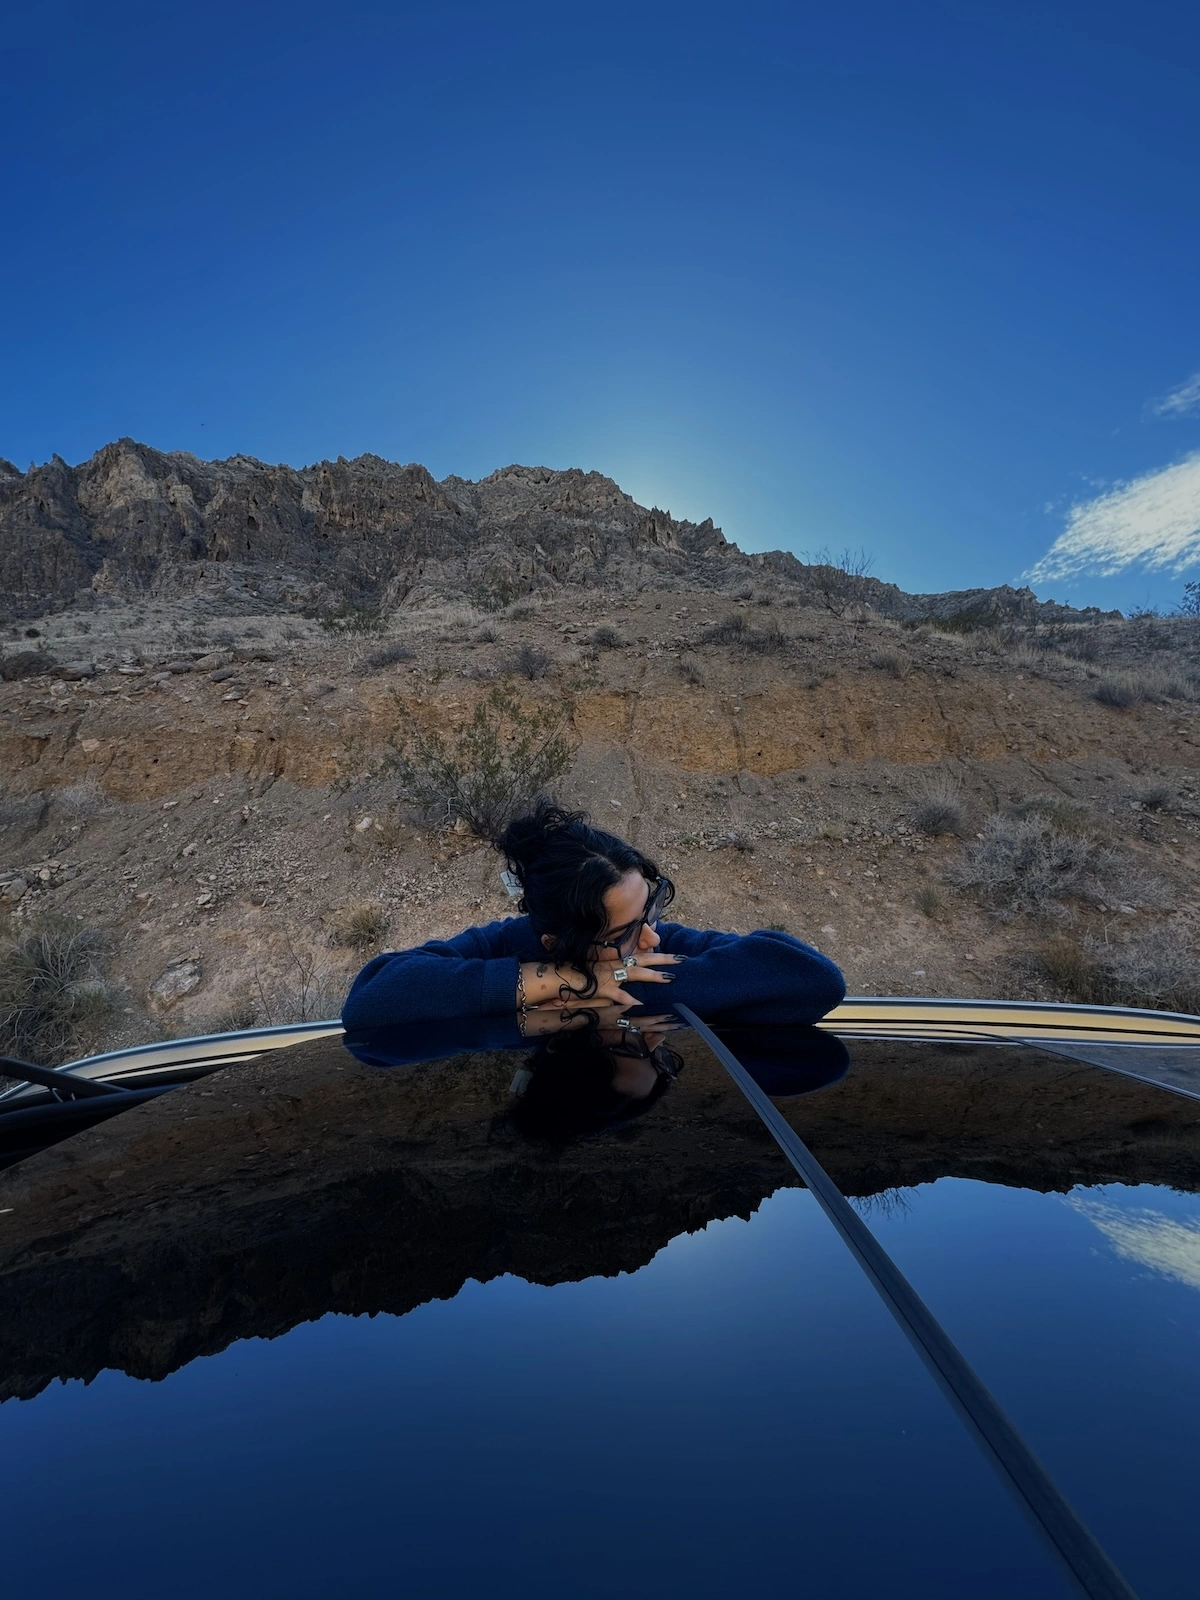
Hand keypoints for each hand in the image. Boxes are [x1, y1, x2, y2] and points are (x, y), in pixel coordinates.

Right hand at [557, 950, 681, 1011]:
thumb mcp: (604, 971)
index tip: (677, 956)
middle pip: (643, 960)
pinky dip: (627, 998)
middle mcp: (616, 966)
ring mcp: (610, 977)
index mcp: (617, 962)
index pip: (642, 956)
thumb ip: (620, 974)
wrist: (565, 979)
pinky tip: (638, 1003)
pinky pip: (618, 994)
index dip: (660, 956)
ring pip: (634, 973)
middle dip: (663, 959)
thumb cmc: (584, 976)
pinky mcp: (603, 989)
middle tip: (681, 959)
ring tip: (668, 978)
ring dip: (652, 975)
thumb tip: (636, 979)